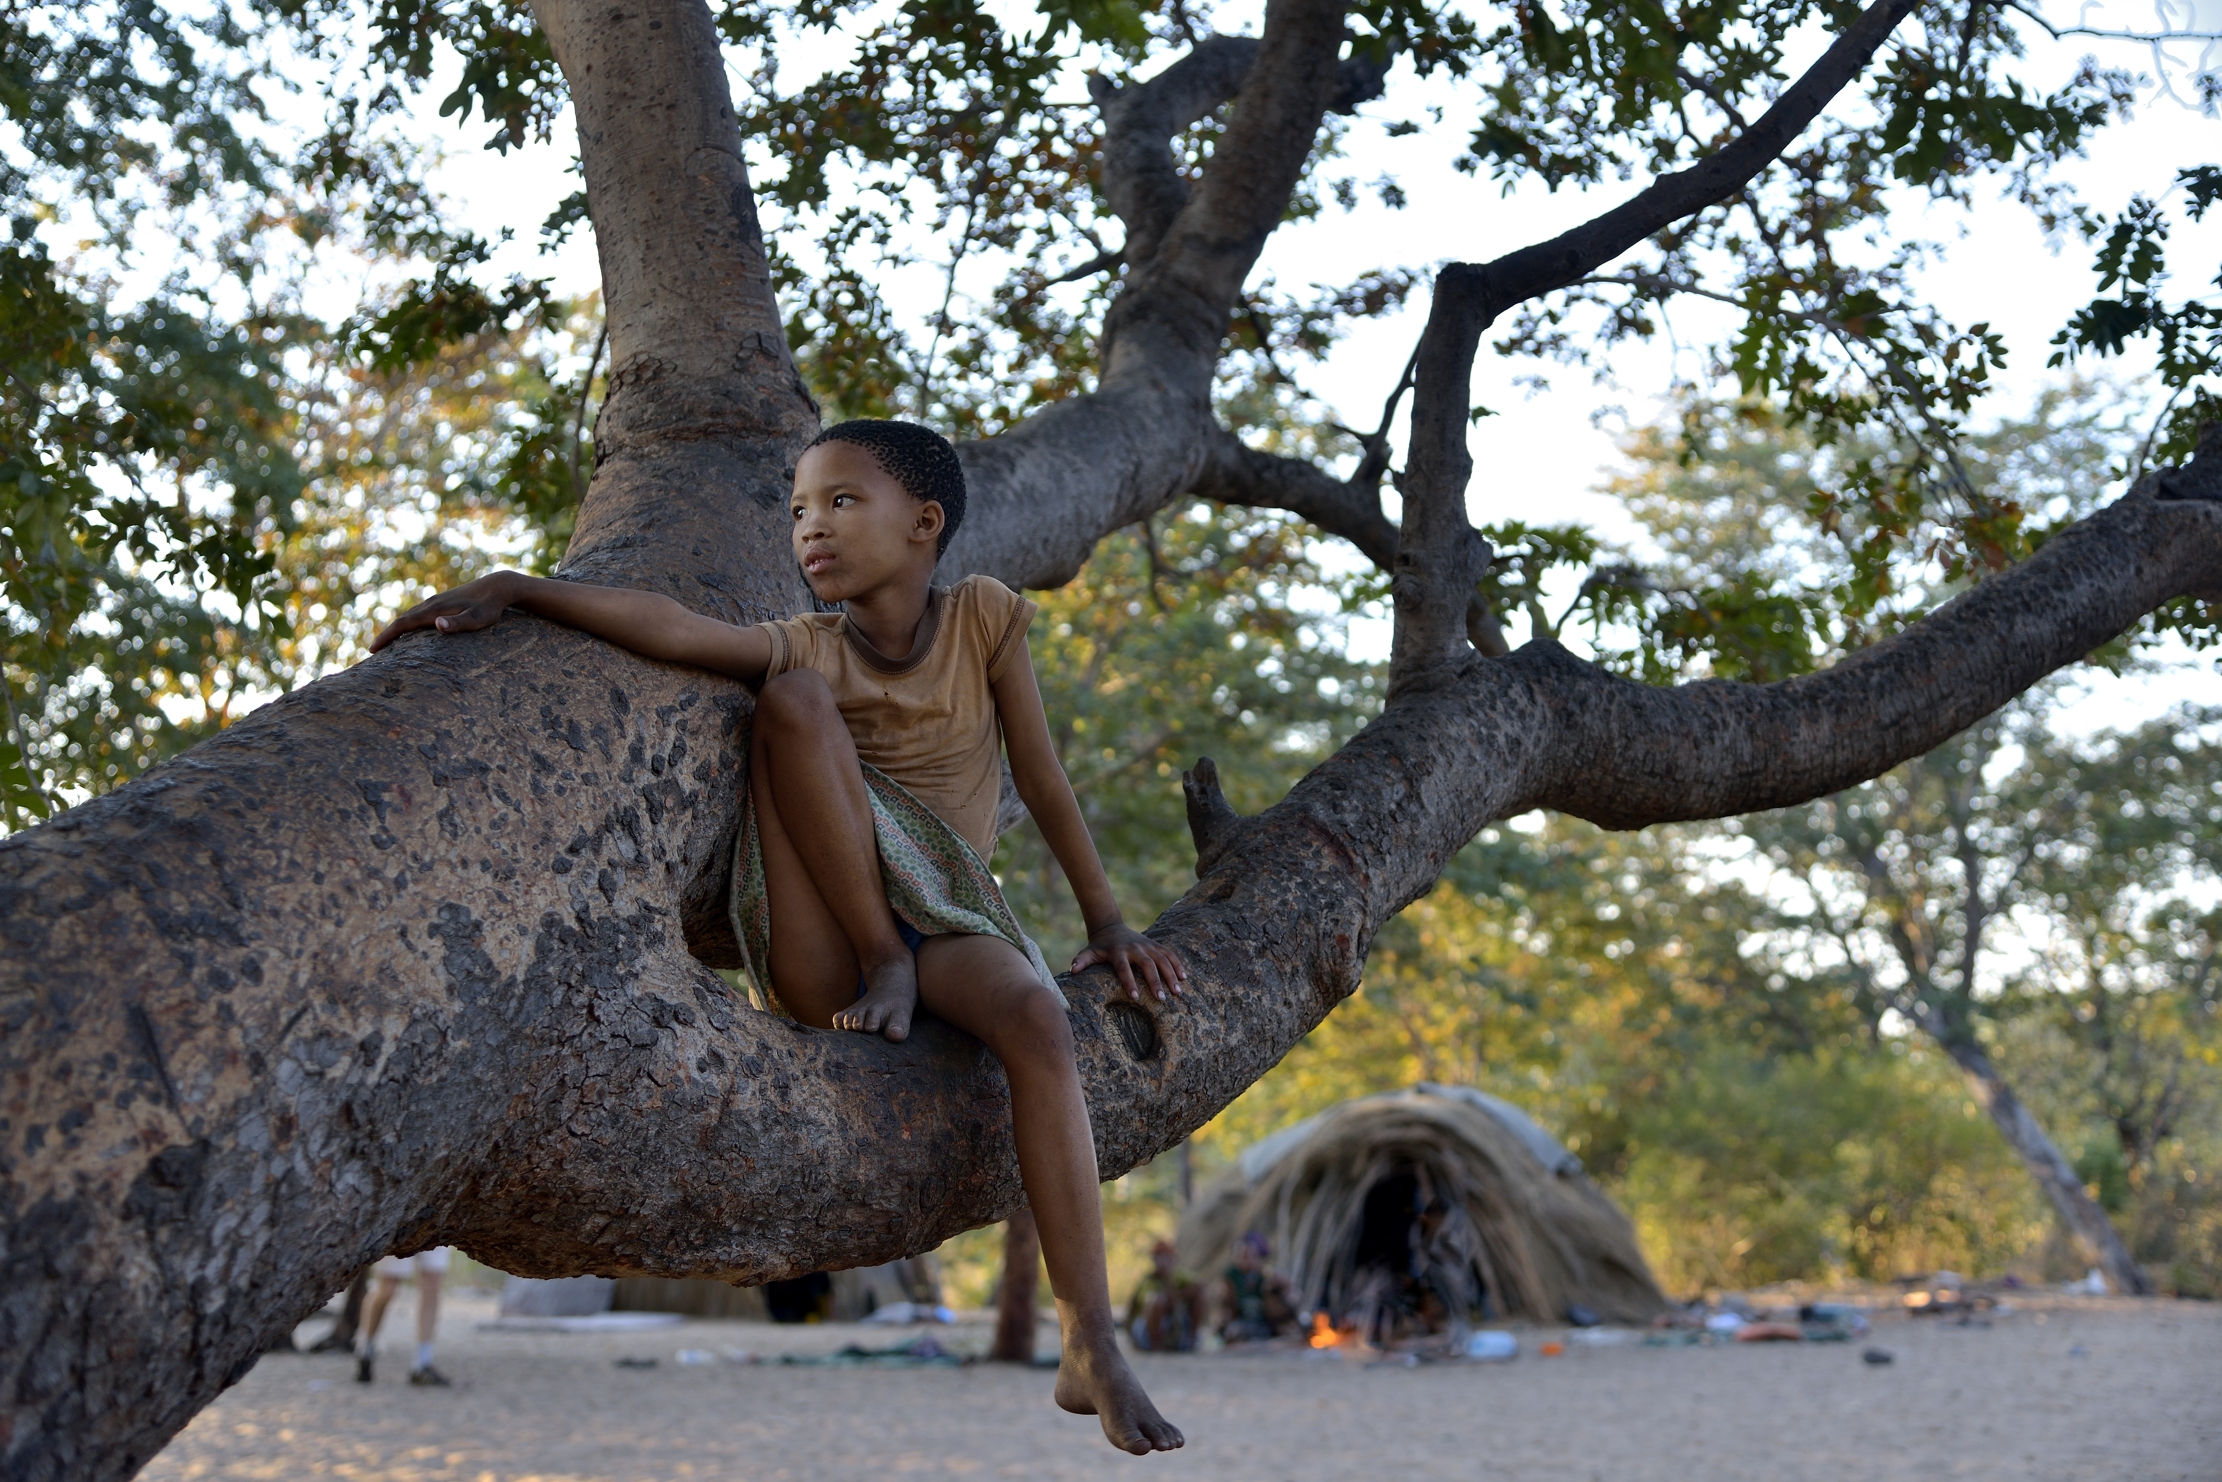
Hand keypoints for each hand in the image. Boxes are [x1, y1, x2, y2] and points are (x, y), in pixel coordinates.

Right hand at [369, 573, 522, 652]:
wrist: (499, 586)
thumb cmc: (491, 606)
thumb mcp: (479, 618)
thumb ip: (459, 623)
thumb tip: (437, 624)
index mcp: (435, 610)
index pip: (403, 624)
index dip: (387, 637)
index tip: (372, 650)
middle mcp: (432, 604)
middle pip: (402, 620)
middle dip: (387, 636)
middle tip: (374, 651)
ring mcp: (437, 602)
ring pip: (410, 616)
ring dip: (397, 629)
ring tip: (387, 644)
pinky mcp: (444, 602)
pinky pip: (420, 614)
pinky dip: (409, 623)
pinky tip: (411, 632)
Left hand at [1071, 922, 1187, 1003]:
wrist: (1111, 927)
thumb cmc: (1099, 946)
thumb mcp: (1089, 952)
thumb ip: (1082, 961)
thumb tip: (1072, 970)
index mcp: (1118, 952)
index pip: (1123, 968)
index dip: (1129, 982)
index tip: (1135, 997)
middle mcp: (1135, 947)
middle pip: (1147, 964)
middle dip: (1155, 981)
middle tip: (1162, 998)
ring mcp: (1147, 945)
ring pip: (1162, 959)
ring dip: (1171, 975)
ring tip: (1177, 992)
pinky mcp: (1155, 945)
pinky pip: (1169, 954)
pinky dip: (1177, 964)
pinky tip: (1184, 977)